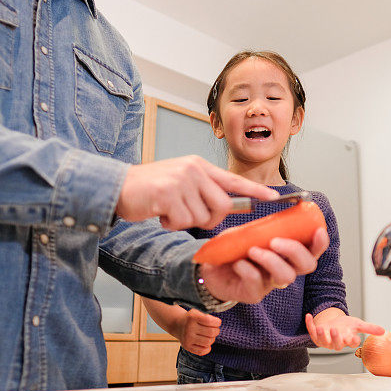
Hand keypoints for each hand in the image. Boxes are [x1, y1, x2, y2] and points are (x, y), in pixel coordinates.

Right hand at [116, 156, 278, 229]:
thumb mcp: (180, 182)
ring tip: (167, 210)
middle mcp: (193, 169)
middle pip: (221, 206)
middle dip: (208, 218)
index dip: (255, 191)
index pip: (233, 180)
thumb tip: (224, 208)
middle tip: (186, 215)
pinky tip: (159, 213)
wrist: (116, 186)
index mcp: (199, 166)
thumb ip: (202, 190)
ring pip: (201, 217)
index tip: (274, 197)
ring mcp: (181, 180)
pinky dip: (170, 224)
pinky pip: (182, 221)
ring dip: (184, 221)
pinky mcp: (168, 193)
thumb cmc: (149, 190)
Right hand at [177, 309, 221, 355]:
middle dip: (216, 331)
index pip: (210, 321)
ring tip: (210, 336)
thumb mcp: (197, 312)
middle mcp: (189, 328)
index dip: (217, 322)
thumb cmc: (191, 319)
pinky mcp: (187, 346)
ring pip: (208, 342)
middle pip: (211, 332)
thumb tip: (218, 324)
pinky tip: (206, 343)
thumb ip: (207, 317)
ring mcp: (187, 338)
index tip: (217, 322)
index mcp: (192, 317)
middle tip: (215, 329)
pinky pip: (202, 351)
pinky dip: (207, 348)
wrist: (177, 324)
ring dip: (212, 339)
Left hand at [200, 228, 328, 303]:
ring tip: (253, 250)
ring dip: (272, 260)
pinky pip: (257, 283)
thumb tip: (271, 201)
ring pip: (286, 276)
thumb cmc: (233, 248)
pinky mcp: (253, 293)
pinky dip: (248, 270)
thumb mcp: (248, 232)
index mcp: (287, 254)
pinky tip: (237, 262)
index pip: (312, 251)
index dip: (320, 243)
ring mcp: (270, 283)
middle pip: (306, 265)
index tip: (318, 230)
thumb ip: (262, 224)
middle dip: (295, 251)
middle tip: (275, 241)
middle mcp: (284, 269)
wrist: (211, 267)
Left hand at [305, 309, 384, 350]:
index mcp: (347, 340)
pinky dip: (310, 324)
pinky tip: (308, 315)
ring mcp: (325, 340)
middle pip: (336, 344)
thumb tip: (383, 331)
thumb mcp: (357, 324)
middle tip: (335, 331)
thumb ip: (369, 328)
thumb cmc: (346, 326)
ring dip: (321, 335)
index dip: (352, 341)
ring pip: (323, 341)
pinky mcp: (316, 335)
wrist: (334, 322)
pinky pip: (312, 331)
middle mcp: (336, 342)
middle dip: (335, 339)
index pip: (351, 343)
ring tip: (322, 328)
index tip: (354, 337)